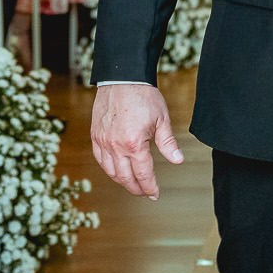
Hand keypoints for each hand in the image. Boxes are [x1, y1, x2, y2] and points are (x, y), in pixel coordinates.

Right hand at [90, 84, 183, 199]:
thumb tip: (178, 161)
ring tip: (133, 184)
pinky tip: (116, 171)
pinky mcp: (95, 136)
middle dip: (136, 188)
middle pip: (125, 177)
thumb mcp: (162, 120)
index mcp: (134, 144)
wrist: (122, 78)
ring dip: (122, 181)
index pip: (143, 174)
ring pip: (111, 171)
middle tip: (145, 193)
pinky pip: (100, 160)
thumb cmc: (143, 96)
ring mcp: (103, 142)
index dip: (150, 187)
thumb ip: (168, 143)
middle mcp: (116, 146)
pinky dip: (108, 169)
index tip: (155, 194)